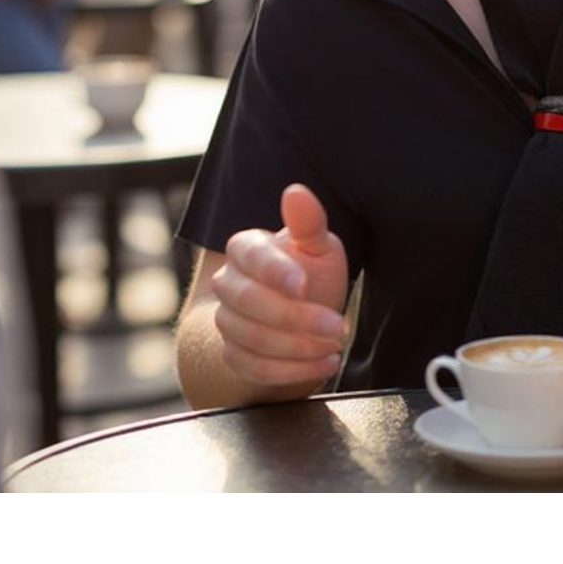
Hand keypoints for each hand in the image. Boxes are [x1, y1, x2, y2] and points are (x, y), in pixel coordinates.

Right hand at [210, 184, 350, 389]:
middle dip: (296, 317)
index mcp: (245, 248)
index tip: (304, 285)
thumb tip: (296, 192)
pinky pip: (255, 368)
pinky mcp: (233, 356)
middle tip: (336, 326)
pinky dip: (293, 371)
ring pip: (251, 338)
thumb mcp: (319, 249)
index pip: (250, 257)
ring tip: (333, 346)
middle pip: (247, 301)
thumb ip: (308, 223)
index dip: (275, 271)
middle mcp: (228, 283)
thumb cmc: (311, 278)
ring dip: (298, 347)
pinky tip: (323, 364)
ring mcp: (226, 321)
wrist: (301, 324)